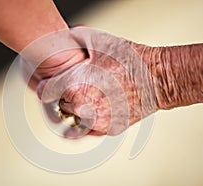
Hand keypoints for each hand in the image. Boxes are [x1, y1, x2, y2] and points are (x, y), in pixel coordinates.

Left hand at [36, 27, 157, 137]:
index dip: (48, 85)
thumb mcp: (99, 40)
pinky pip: (90, 128)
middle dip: (63, 96)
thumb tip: (62, 39)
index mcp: (74, 85)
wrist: (157, 78)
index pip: (45, 91)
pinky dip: (90, 120)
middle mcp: (82, 107)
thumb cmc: (130, 60)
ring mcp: (96, 121)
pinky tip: (98, 107)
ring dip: (76, 110)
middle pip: (59, 105)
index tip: (53, 83)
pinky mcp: (109, 129)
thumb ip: (73, 38)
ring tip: (88, 97)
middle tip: (75, 86)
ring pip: (73, 119)